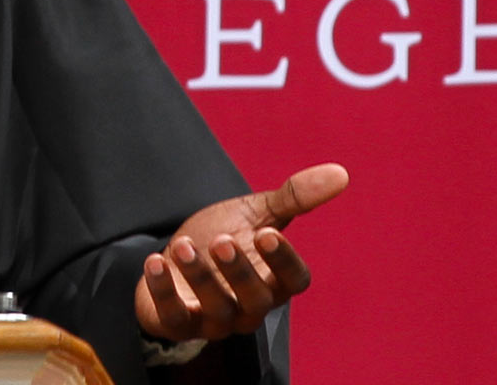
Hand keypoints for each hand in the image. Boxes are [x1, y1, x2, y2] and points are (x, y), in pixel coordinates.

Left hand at [134, 162, 347, 341]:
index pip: (294, 281)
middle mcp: (250, 307)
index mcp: (275, 280)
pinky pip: (174, 317)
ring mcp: (215, 320)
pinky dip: (164, 291)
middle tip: (222, 240)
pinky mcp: (178, 323)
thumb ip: (294, 198)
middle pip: (256, 300)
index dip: (284, 261)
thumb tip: (341, 173)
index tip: (268, 233)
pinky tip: (156, 261)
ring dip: (201, 278)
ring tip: (185, 246)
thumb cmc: (224, 235)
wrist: (177, 255)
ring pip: (217, 310)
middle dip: (239, 272)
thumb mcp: (257, 213)